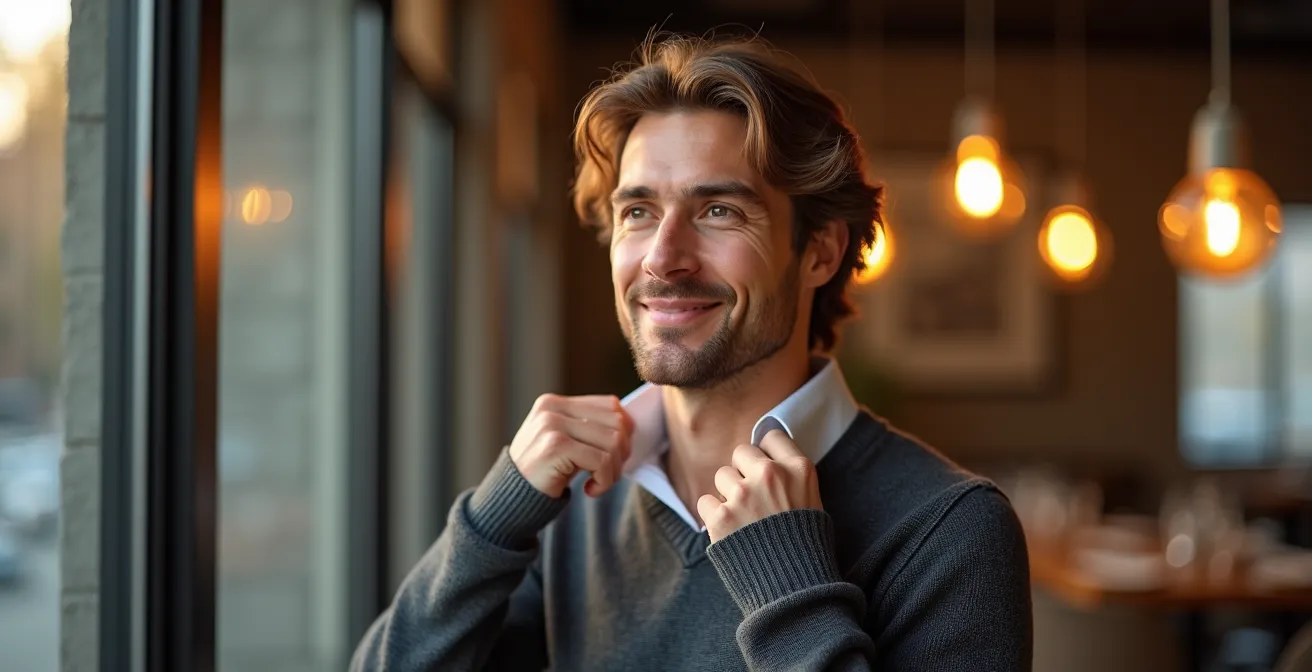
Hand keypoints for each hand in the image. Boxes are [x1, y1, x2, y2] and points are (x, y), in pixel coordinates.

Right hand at [509, 393, 632, 498]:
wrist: (510, 499)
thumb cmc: (543, 473)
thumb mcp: (564, 442)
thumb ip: (588, 427)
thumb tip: (630, 424)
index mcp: (555, 403)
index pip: (610, 405)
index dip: (624, 432)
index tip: (615, 457)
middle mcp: (552, 409)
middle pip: (616, 422)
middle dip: (622, 453)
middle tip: (608, 474)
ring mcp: (552, 425)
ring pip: (613, 442)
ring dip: (614, 470)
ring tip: (599, 482)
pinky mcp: (555, 446)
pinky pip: (602, 461)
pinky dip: (605, 481)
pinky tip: (590, 490)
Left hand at [697, 429, 822, 542]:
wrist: (795, 590)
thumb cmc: (807, 548)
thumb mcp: (813, 503)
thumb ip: (791, 478)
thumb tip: (765, 462)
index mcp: (799, 469)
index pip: (771, 436)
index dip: (765, 453)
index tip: (763, 468)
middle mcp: (770, 475)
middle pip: (741, 453)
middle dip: (742, 473)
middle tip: (752, 499)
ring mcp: (744, 495)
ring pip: (721, 477)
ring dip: (727, 495)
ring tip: (744, 520)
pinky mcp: (721, 517)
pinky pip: (706, 502)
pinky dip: (714, 517)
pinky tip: (731, 533)